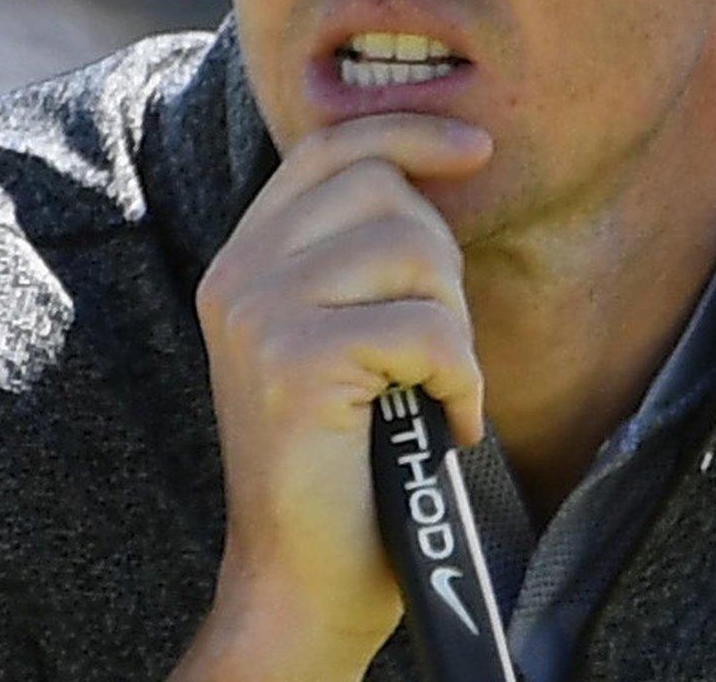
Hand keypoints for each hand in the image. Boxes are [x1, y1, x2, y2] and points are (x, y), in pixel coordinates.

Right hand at [177, 113, 492, 680]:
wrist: (303, 584)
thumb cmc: (345, 469)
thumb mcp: (336, 341)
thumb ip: (355, 259)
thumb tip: (438, 168)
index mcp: (243, 263)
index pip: (328, 149)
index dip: (407, 132)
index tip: (477, 150)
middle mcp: (238, 276)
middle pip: (385, 190)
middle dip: (444, 265)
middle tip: (437, 352)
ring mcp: (258, 314)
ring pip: (414, 250)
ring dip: (455, 327)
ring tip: (436, 390)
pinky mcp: (295, 362)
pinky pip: (430, 329)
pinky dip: (463, 381)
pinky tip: (448, 426)